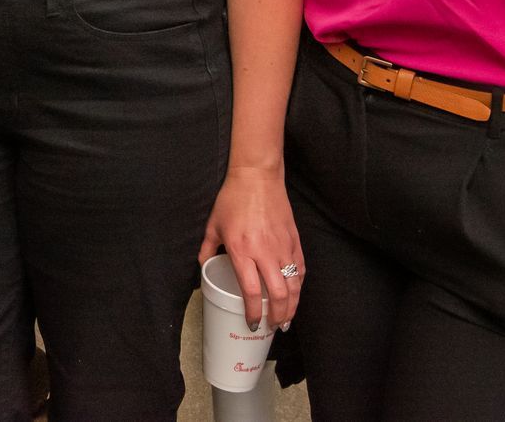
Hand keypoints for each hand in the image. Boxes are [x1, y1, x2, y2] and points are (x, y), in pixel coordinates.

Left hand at [200, 165, 303, 330]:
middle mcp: (265, 251)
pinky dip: (299, 285)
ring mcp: (283, 246)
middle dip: (277, 316)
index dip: (253, 312)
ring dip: (292, 306)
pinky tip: (295, 294)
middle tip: (273, 327)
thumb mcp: (213, 224)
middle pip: (277, 294)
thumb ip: (207, 249)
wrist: (257, 176)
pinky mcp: (294, 239)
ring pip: (293, 284)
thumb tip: (204, 267)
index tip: (253, 324)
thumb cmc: (232, 199)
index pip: (251, 291)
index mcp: (242, 250)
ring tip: (286, 319)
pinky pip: (300, 268)